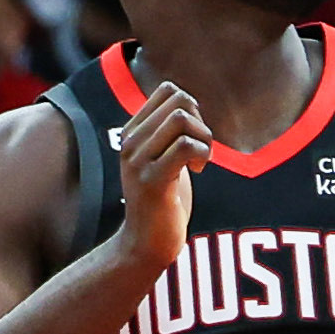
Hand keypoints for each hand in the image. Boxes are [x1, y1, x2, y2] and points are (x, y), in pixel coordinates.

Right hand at [112, 83, 213, 273]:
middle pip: (179, 100)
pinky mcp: (152, 181)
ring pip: (182, 119)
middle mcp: (130, 143)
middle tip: (200, 149)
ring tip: (200, 160)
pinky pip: (186, 146)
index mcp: (132, 133)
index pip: (168, 90)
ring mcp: (138, 161)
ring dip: (204, 138)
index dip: (192, 108)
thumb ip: (168, 130)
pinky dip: (203, 153)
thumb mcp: (163, 156)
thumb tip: (186, 100)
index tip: (191, 136)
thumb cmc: (164, 199)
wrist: (146, 243)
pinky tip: (199, 170)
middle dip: (201, 121)